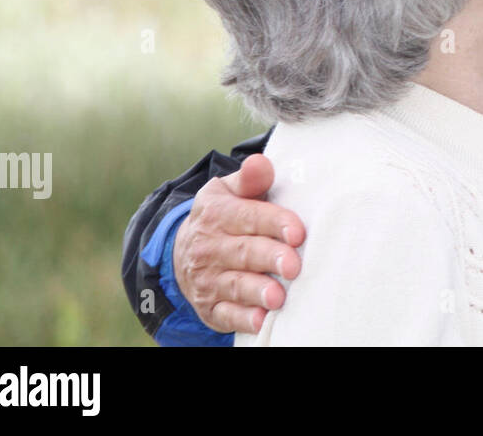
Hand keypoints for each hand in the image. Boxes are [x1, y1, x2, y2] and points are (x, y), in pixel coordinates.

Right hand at [172, 153, 305, 333]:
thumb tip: (261, 163)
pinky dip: (242, 319)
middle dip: (270, 258)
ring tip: (278, 297)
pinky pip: (226, 314)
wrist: (184, 251)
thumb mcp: (229, 191)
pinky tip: (260, 320)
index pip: (249, 216)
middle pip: (244, 253)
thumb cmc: (224, 215)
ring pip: (235, 285)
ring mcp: (208, 279)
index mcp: (217, 214)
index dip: (275, 223)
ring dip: (257, 291)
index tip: (298, 232)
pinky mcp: (211, 307)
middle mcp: (209, 247)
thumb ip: (250, 179)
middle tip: (293, 265)